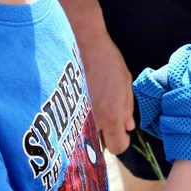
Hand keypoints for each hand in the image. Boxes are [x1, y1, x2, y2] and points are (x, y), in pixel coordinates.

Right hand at [75, 27, 135, 153]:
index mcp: (112, 116)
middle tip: (104, 120)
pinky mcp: (62, 109)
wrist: (81, 44)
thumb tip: (128, 127)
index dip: (120, 141)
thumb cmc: (106, 60)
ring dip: (89, 130)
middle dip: (103, 137)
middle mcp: (93, 121)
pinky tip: (79, 107)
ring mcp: (76, 116)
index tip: (120, 133)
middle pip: (98, 145)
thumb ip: (128, 108)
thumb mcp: (125, 83)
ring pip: (84, 136)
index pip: (117, 147)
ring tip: (91, 112)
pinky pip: (72, 125)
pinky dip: (76, 121)